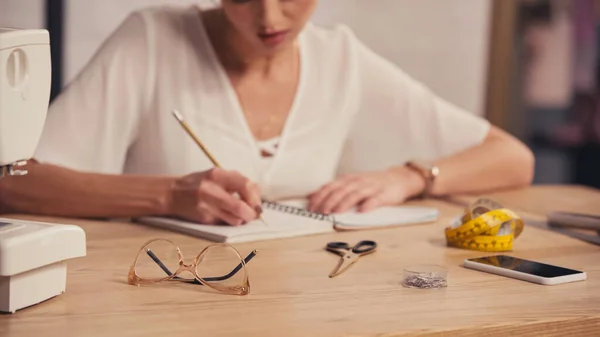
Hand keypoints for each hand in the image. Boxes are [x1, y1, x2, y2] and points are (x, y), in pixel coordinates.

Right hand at [167, 168, 261, 225]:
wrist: (172, 194)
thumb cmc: (197, 183)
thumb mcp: (216, 175)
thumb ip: (236, 181)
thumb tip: (258, 192)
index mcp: (217, 174)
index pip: (245, 185)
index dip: (255, 197)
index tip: (257, 202)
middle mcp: (211, 190)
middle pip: (240, 206)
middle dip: (252, 213)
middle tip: (254, 214)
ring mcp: (206, 206)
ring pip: (235, 219)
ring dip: (242, 219)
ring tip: (242, 215)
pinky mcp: (203, 218)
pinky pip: (225, 222)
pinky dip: (230, 221)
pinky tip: (226, 215)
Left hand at [307, 166, 425, 213]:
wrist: (397, 178)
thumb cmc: (370, 184)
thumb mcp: (350, 183)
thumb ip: (332, 189)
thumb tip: (311, 196)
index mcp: (348, 179)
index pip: (330, 187)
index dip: (320, 196)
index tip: (310, 206)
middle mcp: (357, 182)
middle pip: (340, 190)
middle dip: (329, 201)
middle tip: (321, 211)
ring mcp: (371, 187)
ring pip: (355, 194)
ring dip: (344, 203)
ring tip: (336, 212)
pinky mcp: (383, 195)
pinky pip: (375, 200)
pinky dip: (368, 205)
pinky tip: (361, 211)